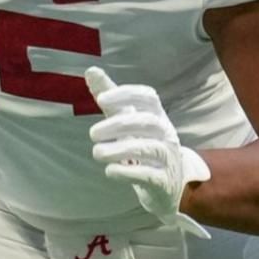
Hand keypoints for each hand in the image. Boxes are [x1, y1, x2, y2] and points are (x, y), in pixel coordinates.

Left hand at [84, 67, 211, 236]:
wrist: (165, 187)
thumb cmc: (142, 147)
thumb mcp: (127, 123)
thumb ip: (110, 100)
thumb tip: (90, 71)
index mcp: (158, 116)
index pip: (148, 97)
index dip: (126, 95)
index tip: (101, 100)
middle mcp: (166, 134)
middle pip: (147, 122)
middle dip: (118, 125)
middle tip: (92, 133)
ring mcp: (168, 158)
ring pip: (148, 148)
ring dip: (119, 149)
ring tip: (97, 153)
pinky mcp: (163, 182)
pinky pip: (148, 175)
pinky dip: (126, 173)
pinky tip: (109, 171)